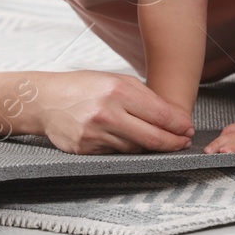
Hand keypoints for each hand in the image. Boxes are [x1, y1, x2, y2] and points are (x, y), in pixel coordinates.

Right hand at [33, 71, 194, 153]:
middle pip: (151, 138)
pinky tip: (133, 142)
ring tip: (161, 142)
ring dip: (151, 148)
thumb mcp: (116, 80)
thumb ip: (145, 97)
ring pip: (135, 148)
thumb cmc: (85, 87)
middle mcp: (107, 113)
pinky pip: (116, 154)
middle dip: (173, 143)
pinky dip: (128, 149)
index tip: (188, 129)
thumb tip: (174, 118)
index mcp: (118, 91)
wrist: (46, 100)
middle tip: (184, 142)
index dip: (179, 125)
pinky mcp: (85, 150)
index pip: (160, 114)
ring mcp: (95, 134)